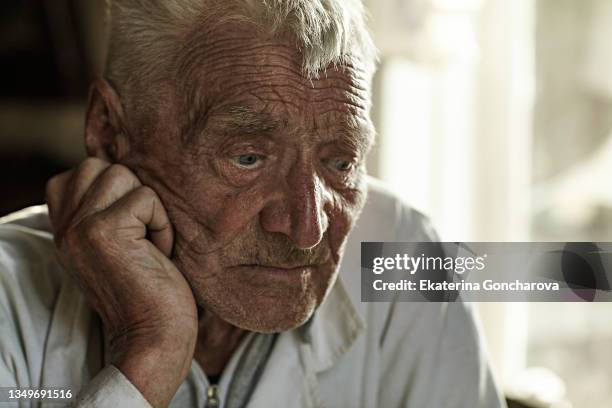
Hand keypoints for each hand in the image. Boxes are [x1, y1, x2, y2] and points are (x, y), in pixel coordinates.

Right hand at [46, 157, 197, 406]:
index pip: (81, 171)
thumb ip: (104, 210)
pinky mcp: (104, 231)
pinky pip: (146, 198)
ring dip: (149, 209)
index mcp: (64, 228)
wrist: (154, 337)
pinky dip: (161, 224)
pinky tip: (157, 253)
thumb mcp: (115, 246)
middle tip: (141, 236)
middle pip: (101, 166)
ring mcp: (80, 227)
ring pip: (122, 176)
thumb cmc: (147, 291)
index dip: (117, 190)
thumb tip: (123, 171)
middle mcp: (65, 226)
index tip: (131, 229)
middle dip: (133, 194)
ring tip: (149, 244)